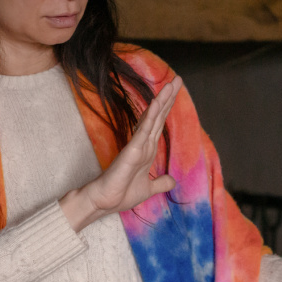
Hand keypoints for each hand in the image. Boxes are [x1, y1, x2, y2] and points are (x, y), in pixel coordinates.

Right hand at [60, 76, 182, 232]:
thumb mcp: (148, 189)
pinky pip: (143, 131)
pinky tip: (157, 104)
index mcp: (147, 150)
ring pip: (152, 119)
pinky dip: (150, 117)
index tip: (176, 91)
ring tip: (170, 84)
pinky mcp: (131, 151)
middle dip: (168, 98)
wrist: (104, 202)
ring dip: (161, 101)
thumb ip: (160, 183)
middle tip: (178, 79)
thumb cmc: (121, 194)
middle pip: (158, 116)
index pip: (159, 124)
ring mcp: (137, 146)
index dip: (167, 108)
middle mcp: (143, 144)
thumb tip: (172, 180)